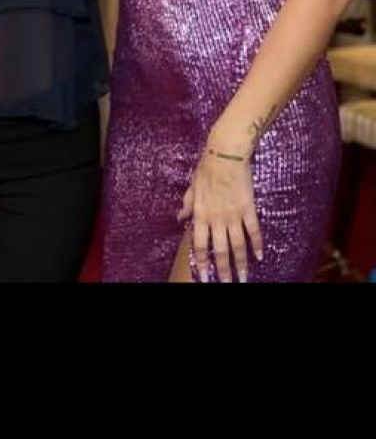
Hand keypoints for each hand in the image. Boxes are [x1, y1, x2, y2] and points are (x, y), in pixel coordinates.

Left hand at [178, 146, 263, 283]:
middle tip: (227, 284)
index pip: (200, 245)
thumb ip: (187, 205)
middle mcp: (217, 218)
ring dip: (241, 263)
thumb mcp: (192, 187)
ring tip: (243, 277)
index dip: (202, 262)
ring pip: (238, 245)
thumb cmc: (206, 169)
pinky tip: (259, 256)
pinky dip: (257, 244)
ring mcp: (233, 215)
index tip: (204, 277)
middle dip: (223, 270)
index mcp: (201, 214)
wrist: (226, 154)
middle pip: (220, 250)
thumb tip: (180, 218)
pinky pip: (254, 231)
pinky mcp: (248, 209)